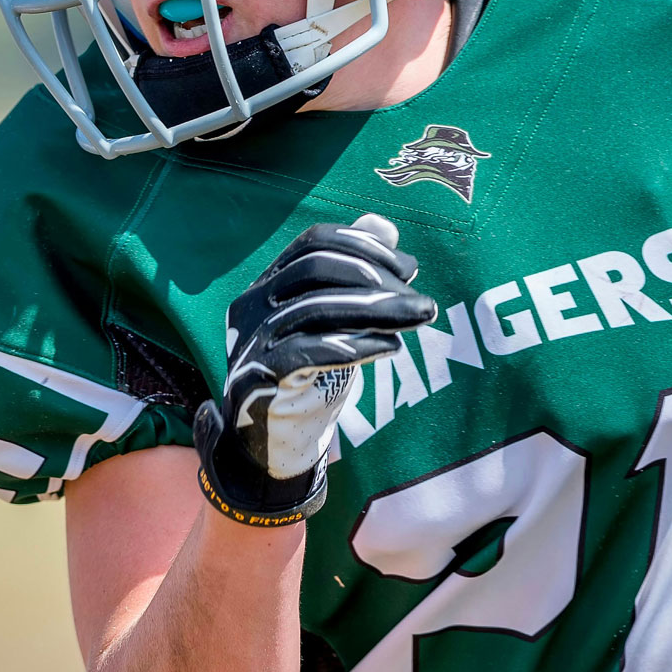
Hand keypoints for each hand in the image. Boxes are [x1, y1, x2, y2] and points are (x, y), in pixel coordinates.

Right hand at [195, 214, 435, 526]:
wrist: (270, 446)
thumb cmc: (307, 378)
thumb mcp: (334, 324)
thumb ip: (355, 275)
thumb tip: (383, 226)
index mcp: (267, 284)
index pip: (313, 243)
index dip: (363, 246)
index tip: (408, 268)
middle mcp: (251, 306)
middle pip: (316, 270)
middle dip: (377, 278)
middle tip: (422, 301)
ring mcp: (249, 342)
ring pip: (316, 309)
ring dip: (378, 311)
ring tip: (420, 318)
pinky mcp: (255, 378)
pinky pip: (306, 352)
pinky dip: (354, 345)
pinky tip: (389, 348)